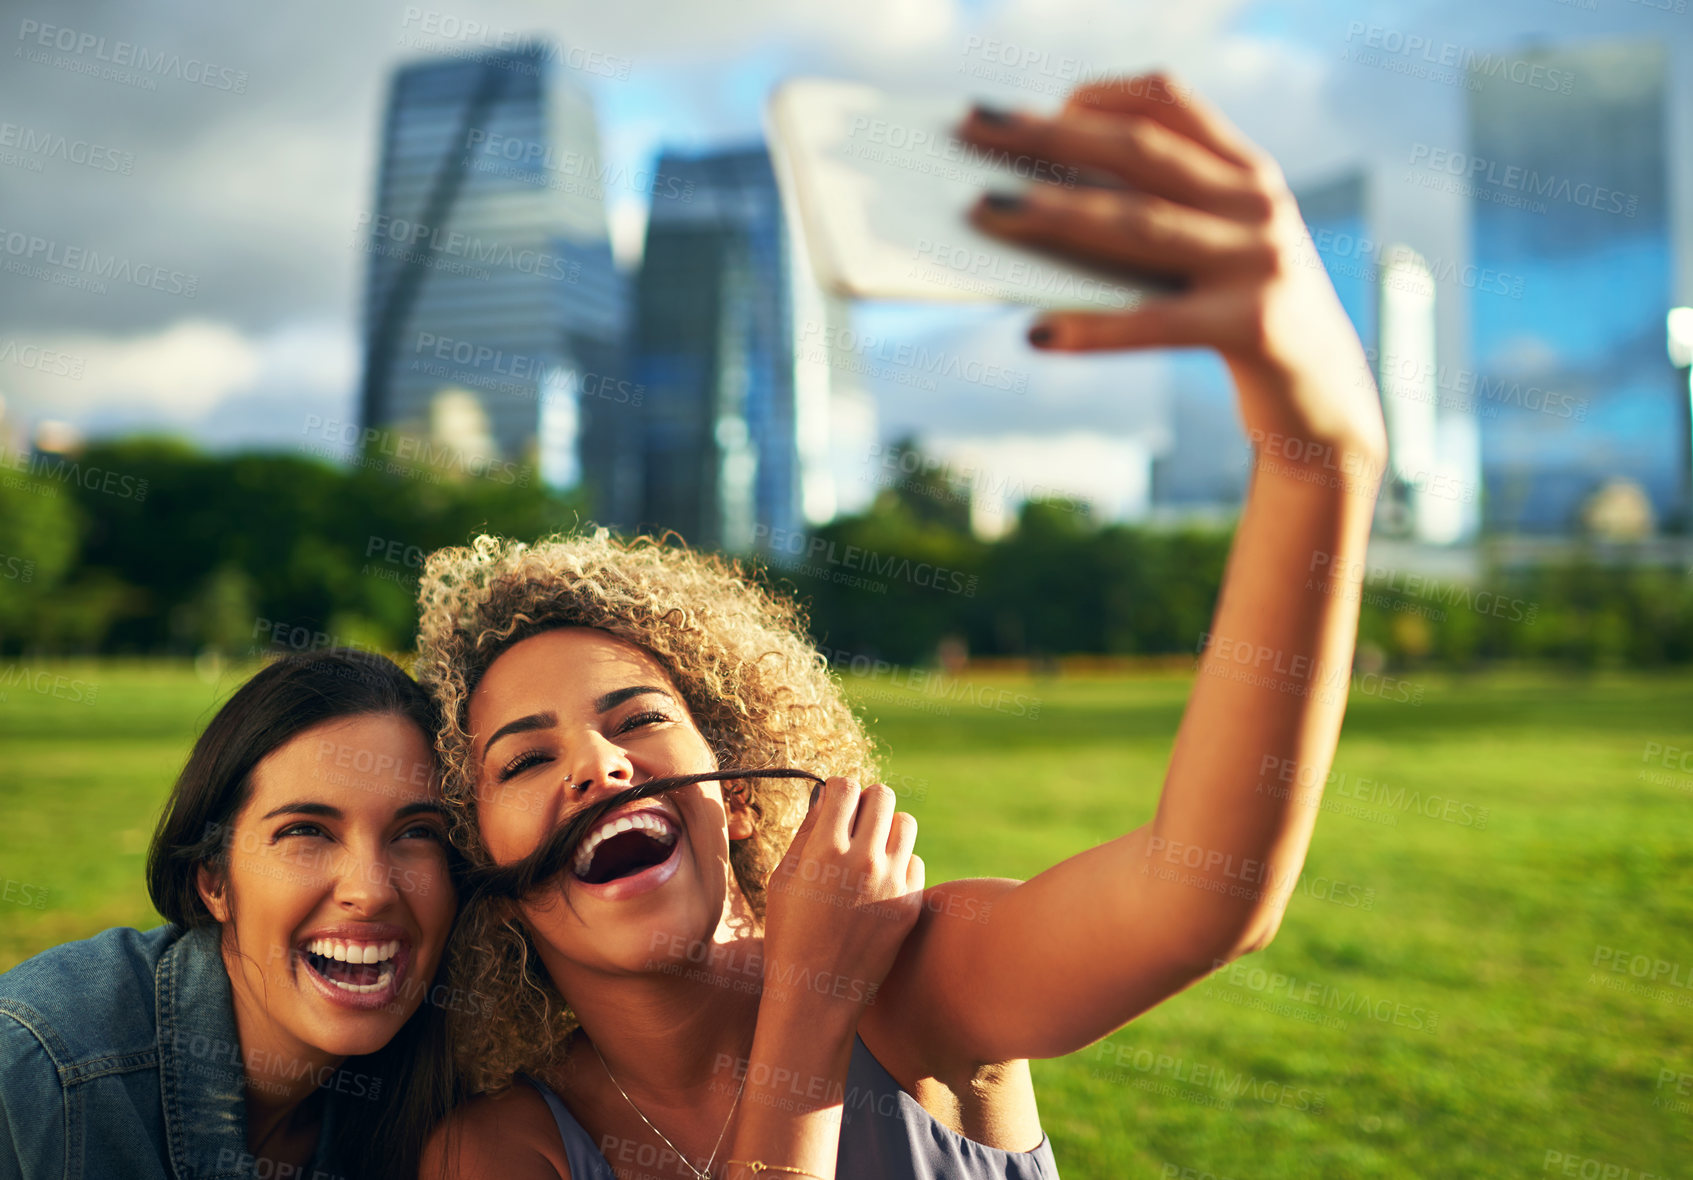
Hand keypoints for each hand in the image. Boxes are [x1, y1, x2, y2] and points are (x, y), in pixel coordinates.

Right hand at [761, 777, 923, 1010]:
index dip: (838, 790)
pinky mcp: (911, 904)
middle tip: (853, 823)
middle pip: (882, 795)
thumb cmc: (789, 936)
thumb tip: (825, 799)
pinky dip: (899, 864)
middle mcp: (863, 859)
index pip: (846, 786)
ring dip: (886, 829)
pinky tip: (878, 884)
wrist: (817, 995)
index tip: (834, 804)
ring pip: (905, 823)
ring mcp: (892, 882)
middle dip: (865, 803)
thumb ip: (806, 833)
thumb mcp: (783, 880)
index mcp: (825, 849)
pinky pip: (914, 861)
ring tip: (868, 851)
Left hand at [958, 73, 1387, 476]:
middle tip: (971, 127)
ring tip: (983, 210)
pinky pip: (1155, 322)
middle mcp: (1258, 203)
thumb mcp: (1210, 256)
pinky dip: (1091, 327)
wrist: (1327, 404)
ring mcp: (1260, 261)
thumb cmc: (1241, 322)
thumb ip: (1153, 222)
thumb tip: (1032, 208)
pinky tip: (1037, 332)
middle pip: (1136, 151)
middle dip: (1047, 135)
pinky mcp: (1254, 327)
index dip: (1093, 94)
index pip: (1167, 101)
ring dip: (1053, 213)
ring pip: (1138, 225)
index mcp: (1246, 172)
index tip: (1025, 109)